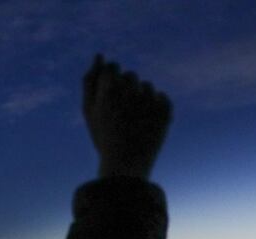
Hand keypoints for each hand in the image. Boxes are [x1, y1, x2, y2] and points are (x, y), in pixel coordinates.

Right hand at [83, 55, 171, 179]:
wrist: (126, 164)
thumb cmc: (103, 136)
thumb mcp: (89, 111)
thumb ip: (90, 81)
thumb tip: (99, 55)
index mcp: (108, 89)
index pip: (113, 66)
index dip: (110, 82)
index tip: (110, 99)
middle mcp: (130, 90)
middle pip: (130, 75)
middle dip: (126, 89)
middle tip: (121, 114)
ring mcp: (149, 99)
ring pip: (146, 86)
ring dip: (140, 99)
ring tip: (133, 122)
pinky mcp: (166, 109)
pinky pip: (162, 97)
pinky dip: (155, 108)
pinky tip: (146, 124)